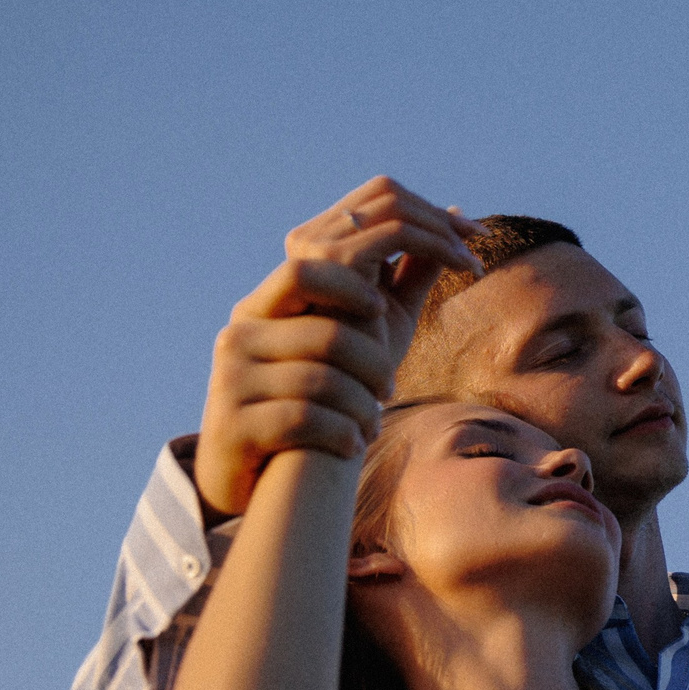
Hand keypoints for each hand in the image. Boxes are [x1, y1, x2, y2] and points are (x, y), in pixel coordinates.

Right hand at [195, 179, 483, 516]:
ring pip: (325, 370)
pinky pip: (307, 417)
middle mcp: (243, 327)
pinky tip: (355, 442)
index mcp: (270, 300)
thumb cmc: (322, 398)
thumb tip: (456, 214)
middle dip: (378, 344)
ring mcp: (232, 374)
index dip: (392, 254)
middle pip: (329, 315)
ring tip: (377, 414)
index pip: (325, 254)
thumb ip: (403, 277)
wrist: (255, 475)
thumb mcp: (362, 336)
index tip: (455, 269)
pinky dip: (345, 432)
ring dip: (366, 398)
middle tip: (394, 381)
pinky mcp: (233, 423)